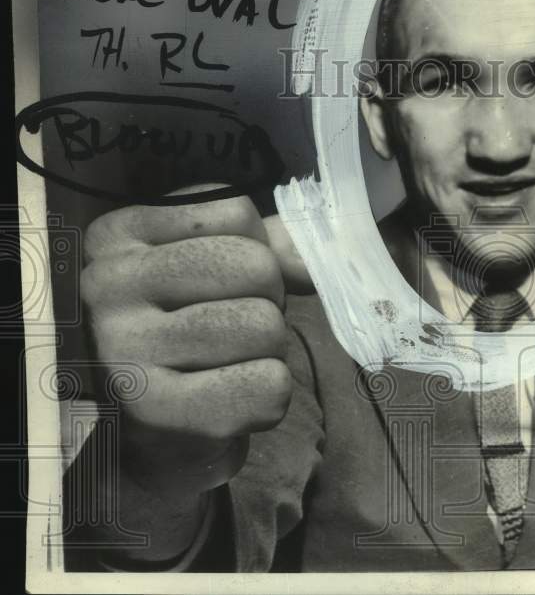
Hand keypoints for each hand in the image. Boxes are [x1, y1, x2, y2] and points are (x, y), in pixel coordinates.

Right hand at [81, 185, 310, 496]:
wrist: (151, 433)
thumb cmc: (191, 333)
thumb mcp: (218, 269)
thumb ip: (273, 245)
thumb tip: (314, 258)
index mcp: (114, 235)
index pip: (237, 215)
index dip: (255, 253)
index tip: (219, 287)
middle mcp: (104, 285)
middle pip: (255, 267)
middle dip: (267, 302)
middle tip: (232, 333)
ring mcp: (121, 348)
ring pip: (265, 325)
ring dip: (269, 352)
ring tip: (228, 365)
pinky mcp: (153, 410)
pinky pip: (268, 386)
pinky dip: (270, 396)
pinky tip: (231, 399)